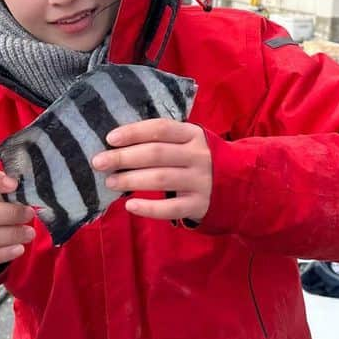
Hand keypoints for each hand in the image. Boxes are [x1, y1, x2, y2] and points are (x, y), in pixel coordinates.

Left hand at [91, 119, 211, 220]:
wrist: (239, 182)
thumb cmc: (199, 158)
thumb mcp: (188, 141)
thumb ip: (163, 140)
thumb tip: (117, 144)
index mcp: (193, 135)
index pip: (160, 129)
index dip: (134, 132)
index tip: (110, 138)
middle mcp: (198, 156)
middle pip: (156, 154)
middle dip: (123, 158)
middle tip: (99, 163)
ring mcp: (200, 181)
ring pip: (161, 179)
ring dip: (131, 180)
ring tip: (110, 182)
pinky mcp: (199, 205)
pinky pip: (171, 209)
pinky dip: (148, 208)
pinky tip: (130, 206)